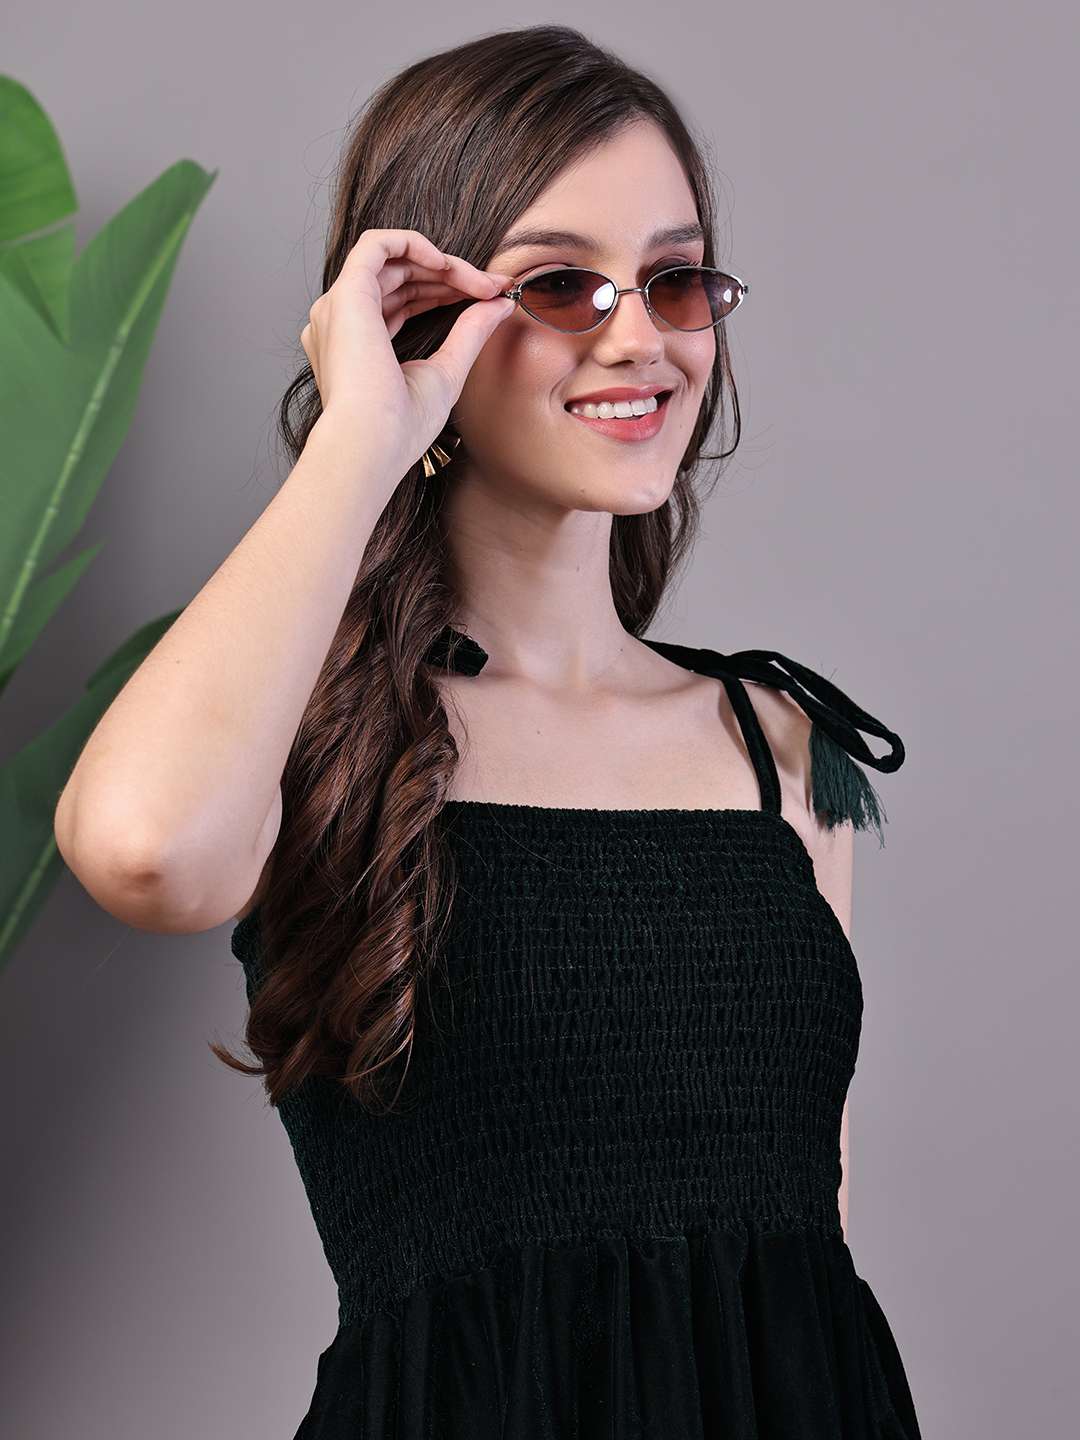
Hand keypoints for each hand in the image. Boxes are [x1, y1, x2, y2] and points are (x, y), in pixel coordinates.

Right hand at [299, 227, 514, 475]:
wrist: (372, 446)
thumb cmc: (400, 427)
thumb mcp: (447, 371)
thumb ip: (470, 333)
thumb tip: (500, 303)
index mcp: (357, 344)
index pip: (403, 301)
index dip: (447, 292)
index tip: (491, 297)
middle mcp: (342, 323)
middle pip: (401, 278)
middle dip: (451, 277)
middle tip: (494, 288)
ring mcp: (340, 308)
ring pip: (394, 261)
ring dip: (442, 265)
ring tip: (480, 282)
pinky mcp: (346, 295)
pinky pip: (377, 245)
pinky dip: (413, 243)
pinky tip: (446, 262)